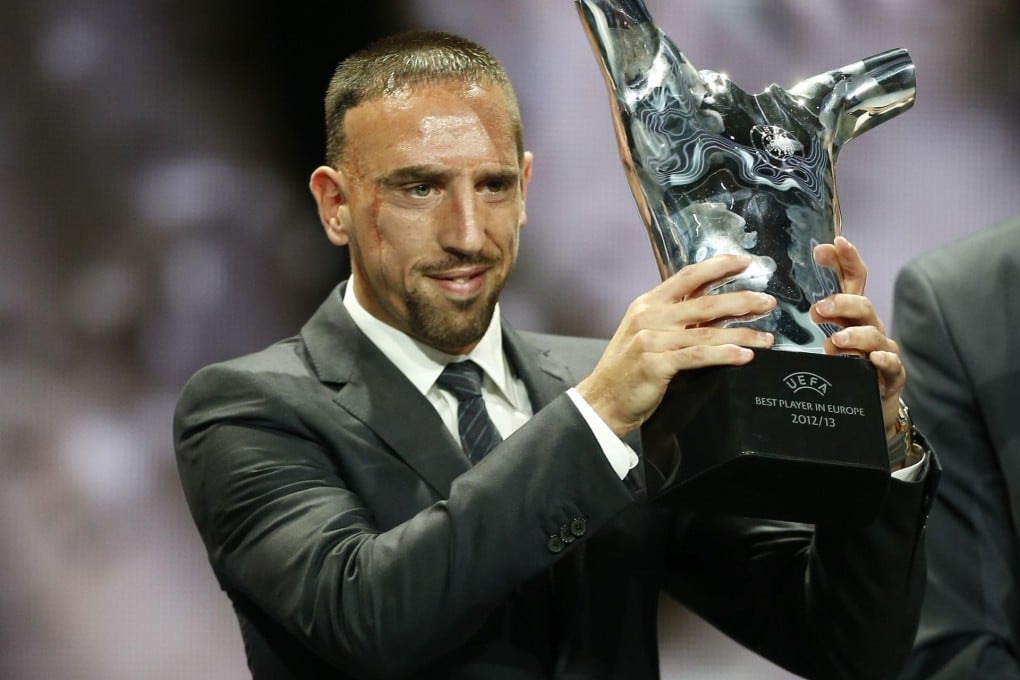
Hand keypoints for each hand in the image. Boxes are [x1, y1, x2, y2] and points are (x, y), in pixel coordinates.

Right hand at [577, 253, 775, 436]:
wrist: (603, 401)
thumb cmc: (629, 369)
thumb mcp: (648, 333)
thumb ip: (677, 319)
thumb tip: (719, 310)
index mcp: (647, 303)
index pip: (687, 276)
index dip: (717, 266)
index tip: (744, 261)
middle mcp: (649, 317)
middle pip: (704, 303)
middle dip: (741, 301)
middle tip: (768, 301)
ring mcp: (651, 340)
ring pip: (707, 332)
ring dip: (742, 333)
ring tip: (767, 337)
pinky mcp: (656, 365)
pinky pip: (698, 357)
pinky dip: (725, 355)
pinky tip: (745, 356)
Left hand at [810, 236, 904, 438]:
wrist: (867, 409)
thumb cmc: (842, 370)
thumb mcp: (824, 341)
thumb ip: (814, 321)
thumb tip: (782, 301)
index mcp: (851, 316)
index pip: (852, 280)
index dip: (844, 260)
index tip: (829, 245)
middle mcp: (869, 328)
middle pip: (862, 304)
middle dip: (842, 302)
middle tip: (817, 309)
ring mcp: (882, 350)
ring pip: (873, 334)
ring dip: (853, 334)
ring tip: (834, 341)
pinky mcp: (890, 375)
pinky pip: (891, 364)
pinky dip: (883, 359)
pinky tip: (873, 358)